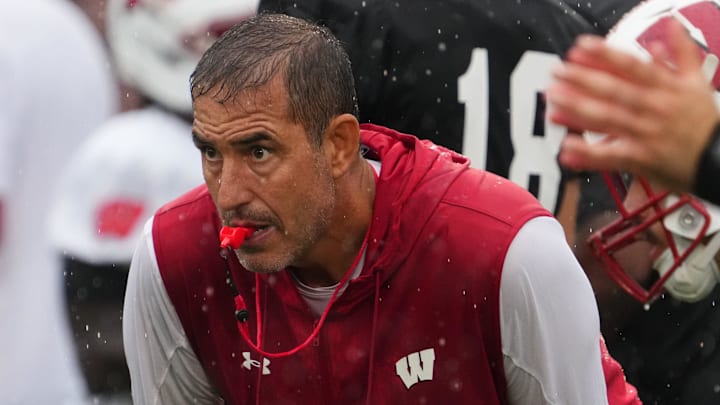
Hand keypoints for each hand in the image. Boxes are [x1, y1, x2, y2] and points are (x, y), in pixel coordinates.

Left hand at [547, 19, 718, 192]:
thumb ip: (681, 53)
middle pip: (614, 91)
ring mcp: (646, 134)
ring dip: (578, 110)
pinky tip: (566, 147)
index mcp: (666, 88)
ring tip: (553, 101)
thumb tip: (669, 27)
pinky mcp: (640, 158)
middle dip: (583, 79)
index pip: (632, 66)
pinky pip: (610, 155)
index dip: (605, 55)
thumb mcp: (698, 82)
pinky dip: (587, 153)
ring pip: (608, 119)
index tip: (581, 46)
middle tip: (557, 71)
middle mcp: (654, 108)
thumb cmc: (704, 121)